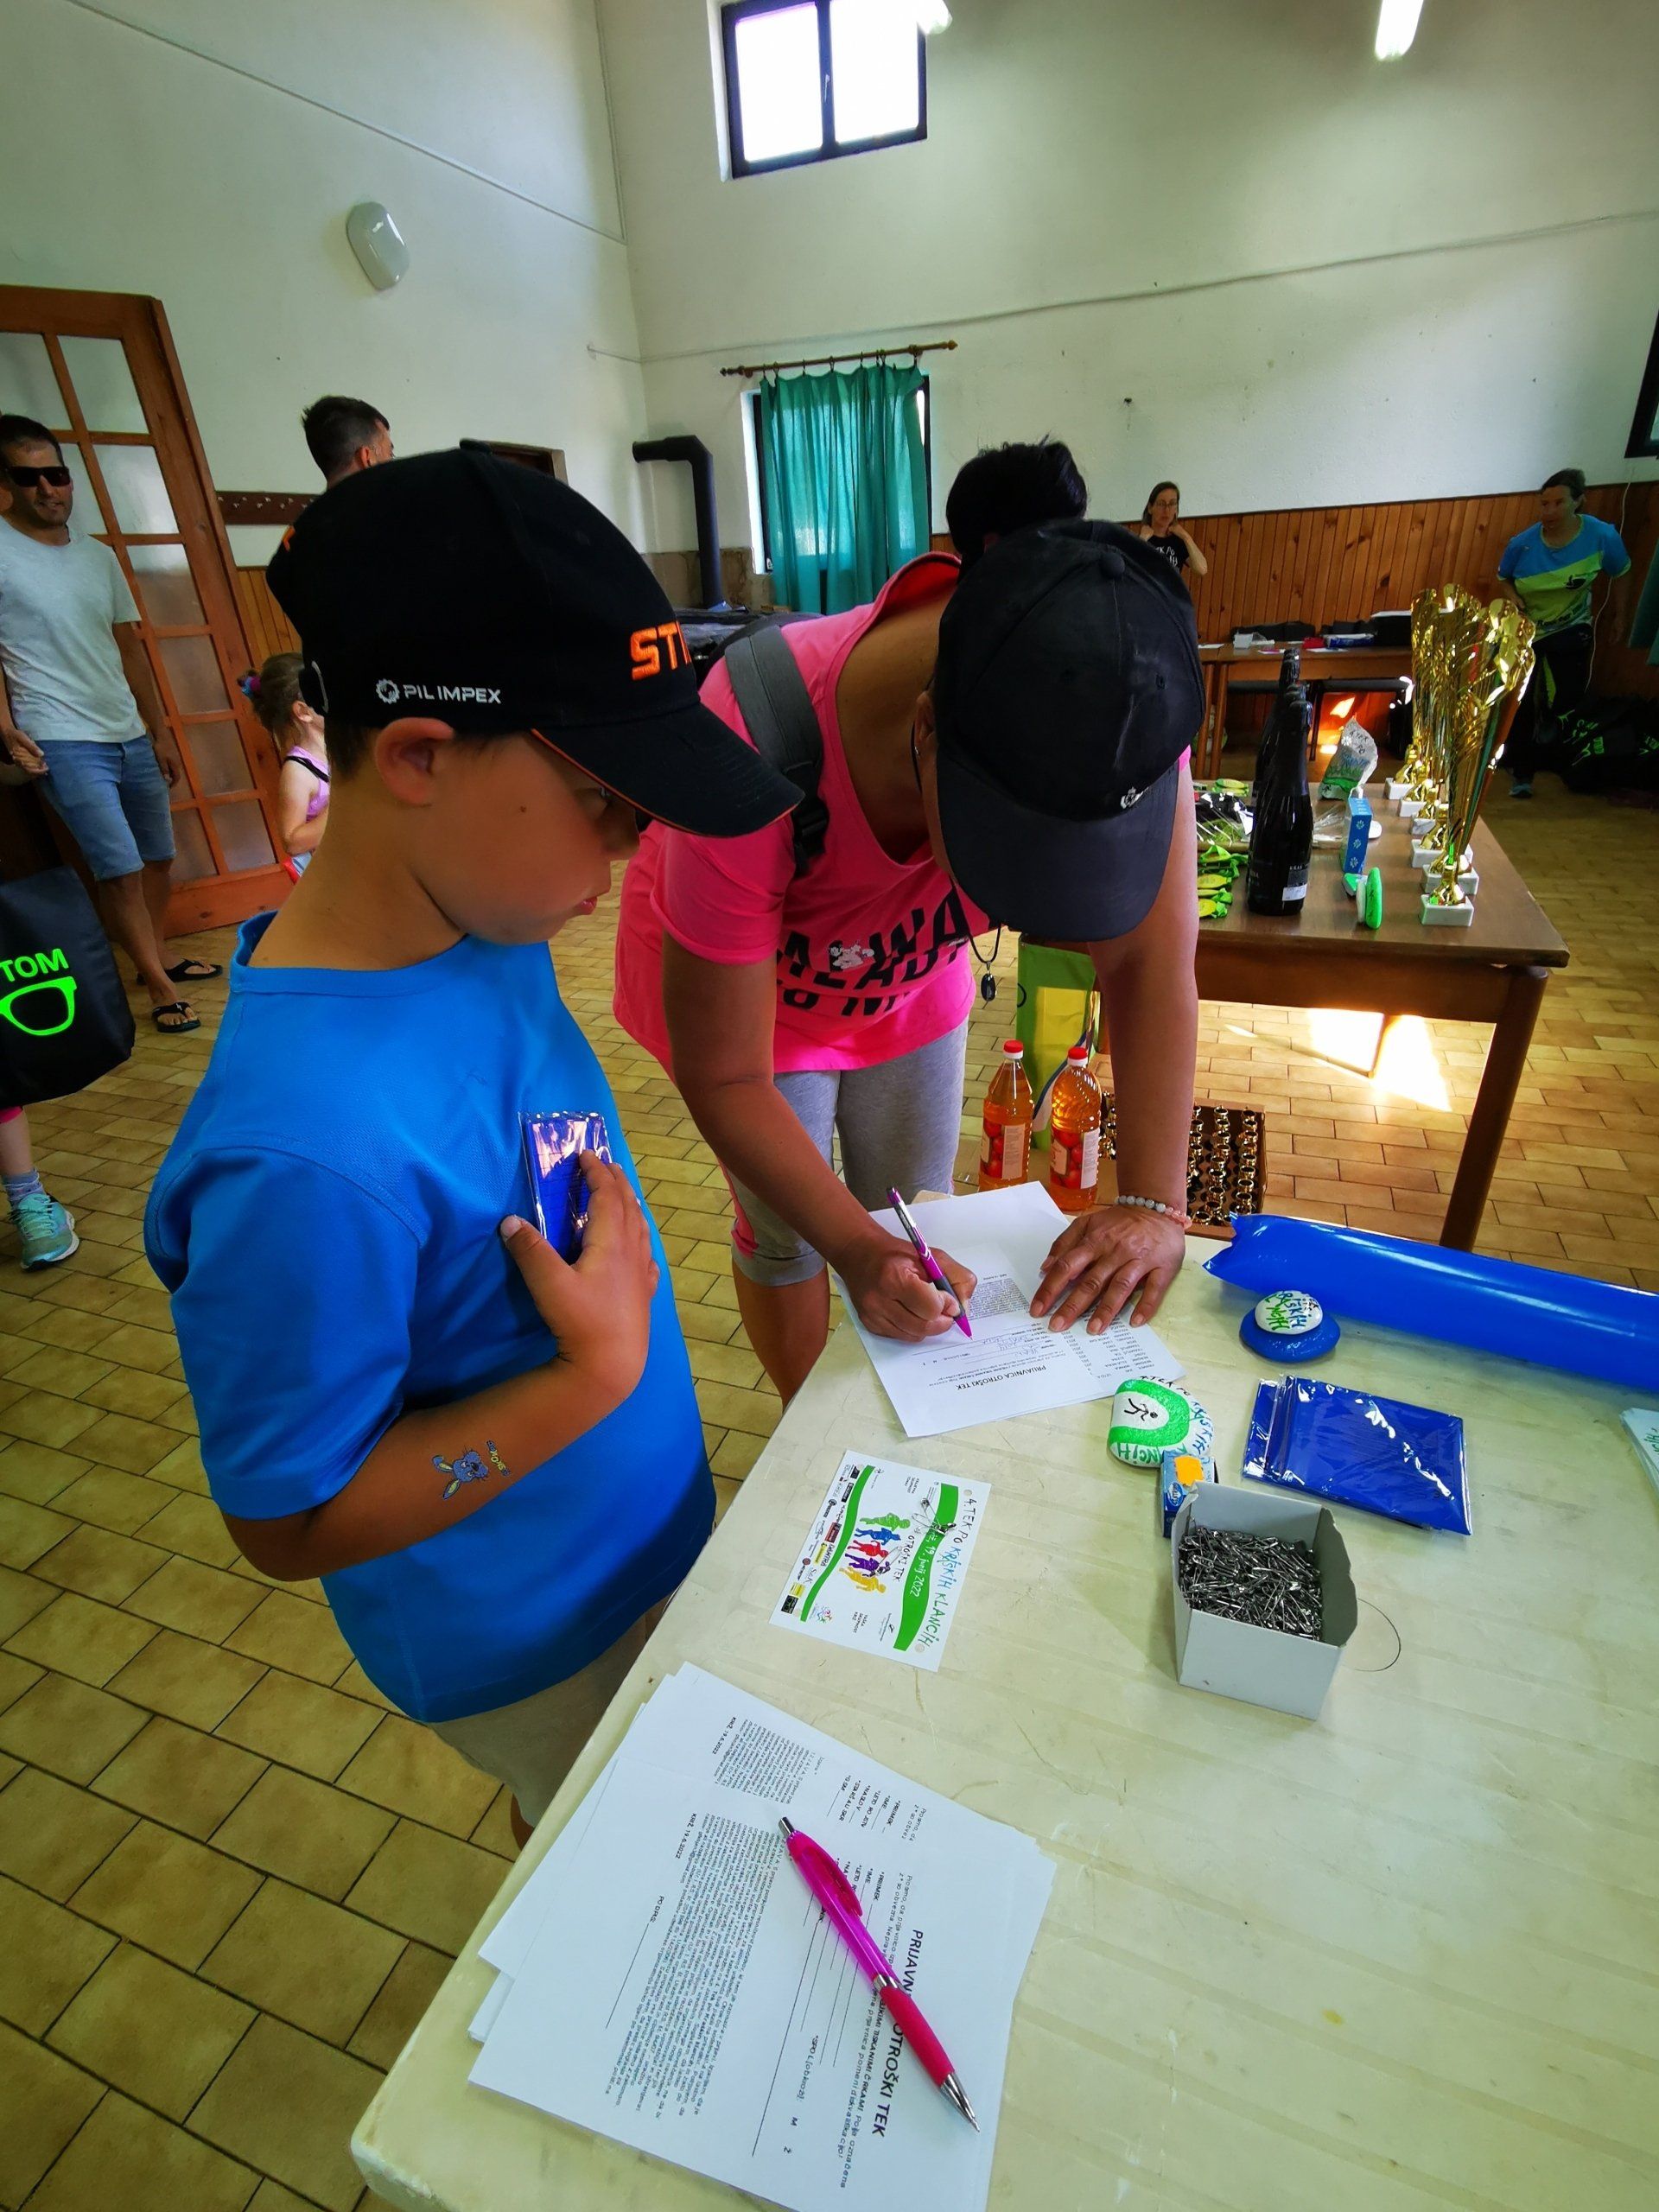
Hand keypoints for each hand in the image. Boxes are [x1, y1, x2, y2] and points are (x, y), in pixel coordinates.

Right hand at [2, 725, 46, 776]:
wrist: (8, 733)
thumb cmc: (16, 736)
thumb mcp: (24, 739)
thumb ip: (32, 747)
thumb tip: (42, 754)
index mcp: (18, 758)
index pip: (29, 769)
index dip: (38, 771)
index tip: (46, 769)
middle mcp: (19, 761)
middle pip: (30, 771)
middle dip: (40, 770)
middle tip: (47, 767)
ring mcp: (20, 760)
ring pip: (30, 768)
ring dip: (39, 768)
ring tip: (46, 765)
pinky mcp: (22, 758)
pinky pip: (29, 764)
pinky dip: (36, 764)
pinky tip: (42, 762)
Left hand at [152, 742, 178, 786]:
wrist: (163, 736)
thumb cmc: (161, 748)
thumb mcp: (161, 760)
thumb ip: (164, 770)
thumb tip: (167, 779)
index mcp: (175, 765)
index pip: (177, 778)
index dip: (173, 784)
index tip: (168, 788)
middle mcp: (178, 763)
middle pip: (177, 774)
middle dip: (172, 779)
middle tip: (165, 782)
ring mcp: (177, 758)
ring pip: (175, 769)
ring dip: (171, 774)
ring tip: (164, 776)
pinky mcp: (174, 755)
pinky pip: (173, 765)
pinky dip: (170, 768)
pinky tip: (164, 767)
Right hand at [500, 1155, 658, 1404]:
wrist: (612, 1365)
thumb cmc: (582, 1322)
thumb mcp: (548, 1284)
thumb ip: (529, 1251)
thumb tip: (509, 1221)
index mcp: (611, 1242)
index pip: (607, 1196)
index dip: (597, 1173)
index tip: (587, 1155)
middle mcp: (632, 1252)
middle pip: (628, 1207)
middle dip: (617, 1183)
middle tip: (607, 1165)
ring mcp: (641, 1275)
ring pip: (641, 1230)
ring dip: (631, 1207)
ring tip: (626, 1197)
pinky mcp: (644, 1296)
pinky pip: (647, 1257)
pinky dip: (642, 1242)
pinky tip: (644, 1252)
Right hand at [839, 1229, 975, 1343]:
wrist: (859, 1253)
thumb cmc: (896, 1254)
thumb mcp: (932, 1255)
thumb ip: (957, 1278)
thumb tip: (963, 1309)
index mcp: (896, 1277)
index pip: (931, 1308)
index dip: (946, 1305)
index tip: (948, 1298)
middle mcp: (880, 1299)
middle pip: (924, 1327)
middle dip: (941, 1321)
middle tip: (946, 1311)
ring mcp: (872, 1314)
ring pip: (914, 1335)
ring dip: (929, 1326)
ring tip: (929, 1310)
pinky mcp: (869, 1323)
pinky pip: (901, 1336)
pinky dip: (913, 1329)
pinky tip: (911, 1312)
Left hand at [1030, 1207, 1184, 1333]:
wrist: (1156, 1207)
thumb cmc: (1118, 1221)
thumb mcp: (1087, 1223)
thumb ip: (1064, 1243)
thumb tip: (1044, 1268)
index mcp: (1094, 1240)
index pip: (1067, 1266)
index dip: (1050, 1288)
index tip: (1038, 1308)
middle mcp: (1115, 1251)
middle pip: (1091, 1281)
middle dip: (1072, 1305)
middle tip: (1057, 1325)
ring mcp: (1139, 1260)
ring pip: (1120, 1287)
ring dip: (1106, 1309)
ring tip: (1093, 1329)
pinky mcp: (1162, 1267)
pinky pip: (1154, 1289)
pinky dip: (1145, 1306)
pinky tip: (1135, 1322)